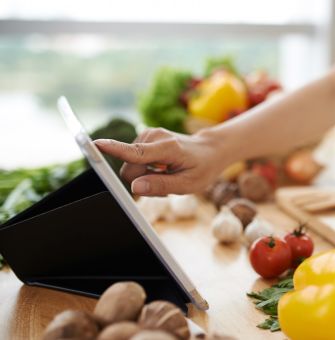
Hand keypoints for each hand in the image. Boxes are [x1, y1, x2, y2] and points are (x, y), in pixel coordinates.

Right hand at [94, 128, 229, 195]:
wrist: (210, 150)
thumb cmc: (202, 168)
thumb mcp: (188, 184)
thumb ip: (161, 186)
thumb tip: (135, 188)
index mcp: (166, 148)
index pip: (135, 152)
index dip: (114, 150)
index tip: (95, 144)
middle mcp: (153, 137)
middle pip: (129, 170)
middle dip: (142, 182)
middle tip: (166, 183)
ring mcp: (147, 136)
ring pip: (131, 168)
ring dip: (146, 176)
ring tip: (167, 174)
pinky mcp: (144, 138)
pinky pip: (134, 162)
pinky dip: (146, 170)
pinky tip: (162, 169)